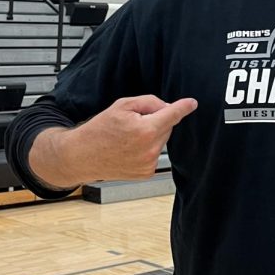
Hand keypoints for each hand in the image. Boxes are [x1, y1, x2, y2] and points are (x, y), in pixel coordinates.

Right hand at [32, 95, 196, 186]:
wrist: (83, 155)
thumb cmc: (99, 129)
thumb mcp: (122, 105)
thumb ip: (149, 102)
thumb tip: (167, 108)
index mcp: (145, 130)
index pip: (172, 115)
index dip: (184, 107)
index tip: (192, 103)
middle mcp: (150, 149)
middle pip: (167, 126)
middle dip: (156, 120)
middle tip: (133, 123)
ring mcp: (149, 163)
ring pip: (162, 140)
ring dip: (152, 135)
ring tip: (128, 137)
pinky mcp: (147, 173)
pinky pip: (155, 153)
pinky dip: (148, 148)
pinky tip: (130, 149)